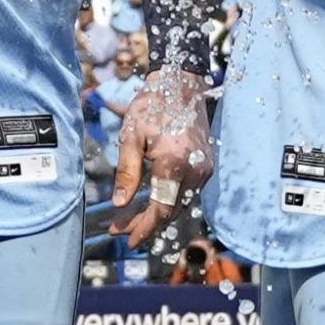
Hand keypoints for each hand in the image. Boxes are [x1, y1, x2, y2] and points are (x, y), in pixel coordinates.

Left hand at [111, 70, 214, 247]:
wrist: (181, 84)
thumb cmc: (153, 106)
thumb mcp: (132, 137)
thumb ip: (128, 172)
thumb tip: (119, 204)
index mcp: (176, 162)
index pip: (161, 208)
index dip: (144, 228)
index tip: (127, 240)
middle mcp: (196, 170)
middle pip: (171, 210)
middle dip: (145, 224)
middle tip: (119, 230)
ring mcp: (204, 169)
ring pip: (179, 204)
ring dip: (155, 214)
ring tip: (127, 220)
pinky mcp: (205, 166)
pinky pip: (185, 192)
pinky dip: (167, 201)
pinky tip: (148, 203)